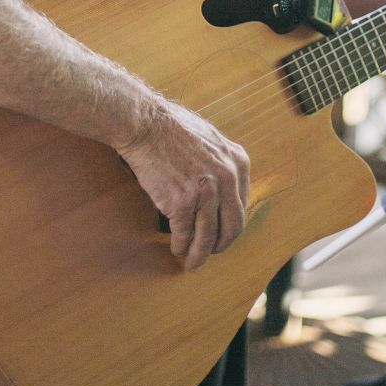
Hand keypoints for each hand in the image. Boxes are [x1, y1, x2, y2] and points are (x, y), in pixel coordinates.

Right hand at [118, 102, 249, 271]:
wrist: (144, 123)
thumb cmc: (171, 128)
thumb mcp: (211, 139)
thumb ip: (223, 164)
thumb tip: (227, 192)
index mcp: (238, 162)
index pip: (241, 206)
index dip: (230, 225)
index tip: (221, 234)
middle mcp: (226, 178)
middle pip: (231, 227)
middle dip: (221, 245)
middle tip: (211, 252)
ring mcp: (205, 192)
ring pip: (208, 237)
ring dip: (200, 255)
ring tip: (192, 262)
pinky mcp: (181, 202)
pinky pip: (184, 234)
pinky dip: (181, 246)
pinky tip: (177, 249)